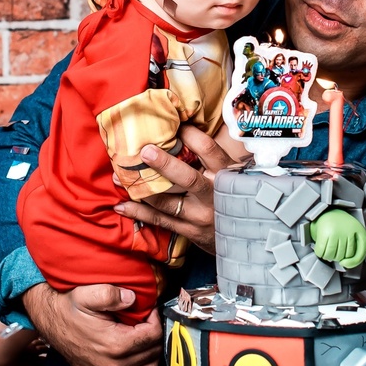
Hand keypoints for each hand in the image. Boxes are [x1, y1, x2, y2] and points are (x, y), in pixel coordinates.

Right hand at [23, 283, 161, 365]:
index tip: (148, 311)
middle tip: (145, 322)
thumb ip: (112, 294)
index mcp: (116, 343)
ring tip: (142, 339)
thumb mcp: (89, 293)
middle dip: (154, 335)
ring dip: (150, 355)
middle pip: (153, 353)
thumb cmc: (71, 307)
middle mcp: (114, 365)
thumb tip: (133, 299)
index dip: (155, 319)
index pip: (154, 335)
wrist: (51, 320)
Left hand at [113, 124, 232, 254]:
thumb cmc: (232, 198)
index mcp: (226, 175)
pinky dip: (139, 213)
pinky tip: (122, 206)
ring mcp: (200, 216)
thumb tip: (187, 128)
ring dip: (141, 189)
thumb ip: (213, 157)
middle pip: (188, 178)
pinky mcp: (188, 230)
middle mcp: (213, 195)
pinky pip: (160, 220)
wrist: (245, 240)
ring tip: (120, 178)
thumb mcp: (233, 175)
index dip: (191, 135)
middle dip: (164, 164)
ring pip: (167, 201)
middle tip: (144, 151)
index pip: (209, 150)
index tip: (175, 125)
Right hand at [310, 209, 365, 267]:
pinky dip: (320, 254)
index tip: (345, 263)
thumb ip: (357, 247)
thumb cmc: (342, 224)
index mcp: (359, 230)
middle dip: (337, 258)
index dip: (353, 262)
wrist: (328, 210)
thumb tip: (346, 264)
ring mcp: (336, 232)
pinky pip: (322, 251)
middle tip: (334, 253)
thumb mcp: (355, 232)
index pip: (359, 253)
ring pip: (332, 255)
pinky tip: (320, 251)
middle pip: (344, 256)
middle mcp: (348, 231)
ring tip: (327, 253)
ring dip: (328, 257)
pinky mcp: (325, 233)